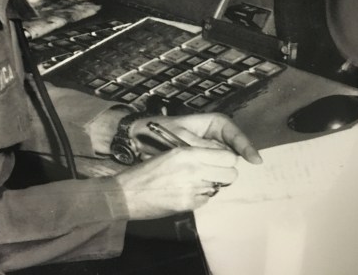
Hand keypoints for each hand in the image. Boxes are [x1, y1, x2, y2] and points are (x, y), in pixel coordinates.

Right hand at [114, 146, 238, 219]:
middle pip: (230, 173)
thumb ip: (194, 155)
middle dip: (225, 174)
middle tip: (214, 175)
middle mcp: (193, 169)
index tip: (221, 162)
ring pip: (219, 187)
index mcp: (188, 152)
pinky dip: (200, 197)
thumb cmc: (146, 172)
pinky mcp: (188, 204)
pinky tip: (186, 193)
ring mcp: (192, 188)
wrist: (127, 193)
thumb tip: (215, 160)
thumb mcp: (170, 154)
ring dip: (211, 186)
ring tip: (195, 184)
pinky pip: (206, 199)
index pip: (227, 156)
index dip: (227, 160)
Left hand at [131, 112, 262, 165]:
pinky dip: (209, 178)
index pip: (233, 133)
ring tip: (202, 176)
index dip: (245, 145)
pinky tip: (200, 183)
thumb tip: (222, 155)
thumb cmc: (157, 131)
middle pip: (232, 152)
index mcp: (210, 124)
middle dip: (229, 163)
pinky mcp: (201, 165)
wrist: (138, 140)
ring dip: (218, 172)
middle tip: (219, 172)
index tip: (254, 159)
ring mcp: (207, 152)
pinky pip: (212, 173)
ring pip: (223, 165)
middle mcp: (212, 138)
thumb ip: (201, 145)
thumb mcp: (179, 136)